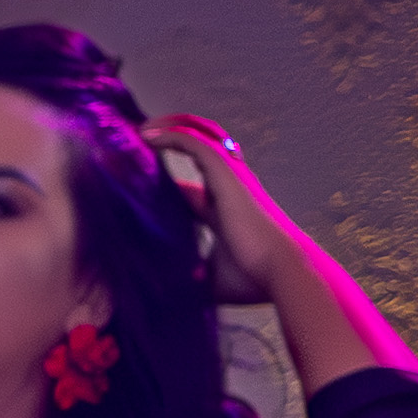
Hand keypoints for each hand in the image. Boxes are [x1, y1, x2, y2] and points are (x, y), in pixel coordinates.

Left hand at [142, 114, 291, 303]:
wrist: (283, 274)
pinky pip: (196, 144)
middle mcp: (232, 188)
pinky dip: (172, 135)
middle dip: (173, 138)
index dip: (164, 184)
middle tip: (139, 138)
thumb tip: (170, 290)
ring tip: (140, 129)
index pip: (192, 191)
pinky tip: (147, 137)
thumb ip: (191, 280)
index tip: (134, 184)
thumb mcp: (212, 280)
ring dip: (170, 128)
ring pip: (202, 136)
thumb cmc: (254, 280)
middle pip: (203, 149)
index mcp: (226, 211)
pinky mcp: (228, 176)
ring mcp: (232, 179)